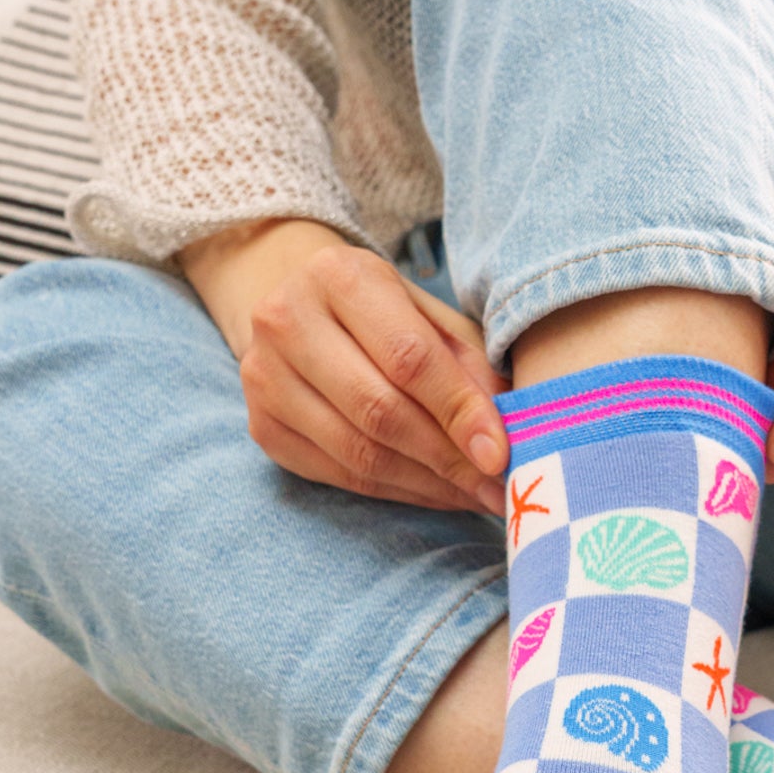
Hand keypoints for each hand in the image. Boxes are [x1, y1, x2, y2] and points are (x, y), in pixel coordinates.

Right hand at [181, 219, 508, 514]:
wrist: (298, 308)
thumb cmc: (384, 313)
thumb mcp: (431, 316)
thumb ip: (470, 363)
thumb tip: (511, 427)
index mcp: (338, 275)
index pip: (408, 356)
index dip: (459, 411)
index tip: (500, 454)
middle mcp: (287, 320)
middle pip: (379, 410)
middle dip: (449, 459)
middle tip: (499, 489)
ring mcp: (264, 378)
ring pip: (358, 452)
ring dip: (428, 484)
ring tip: (476, 496)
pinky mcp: (262, 427)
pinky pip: (340, 476)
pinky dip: (398, 492)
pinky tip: (437, 493)